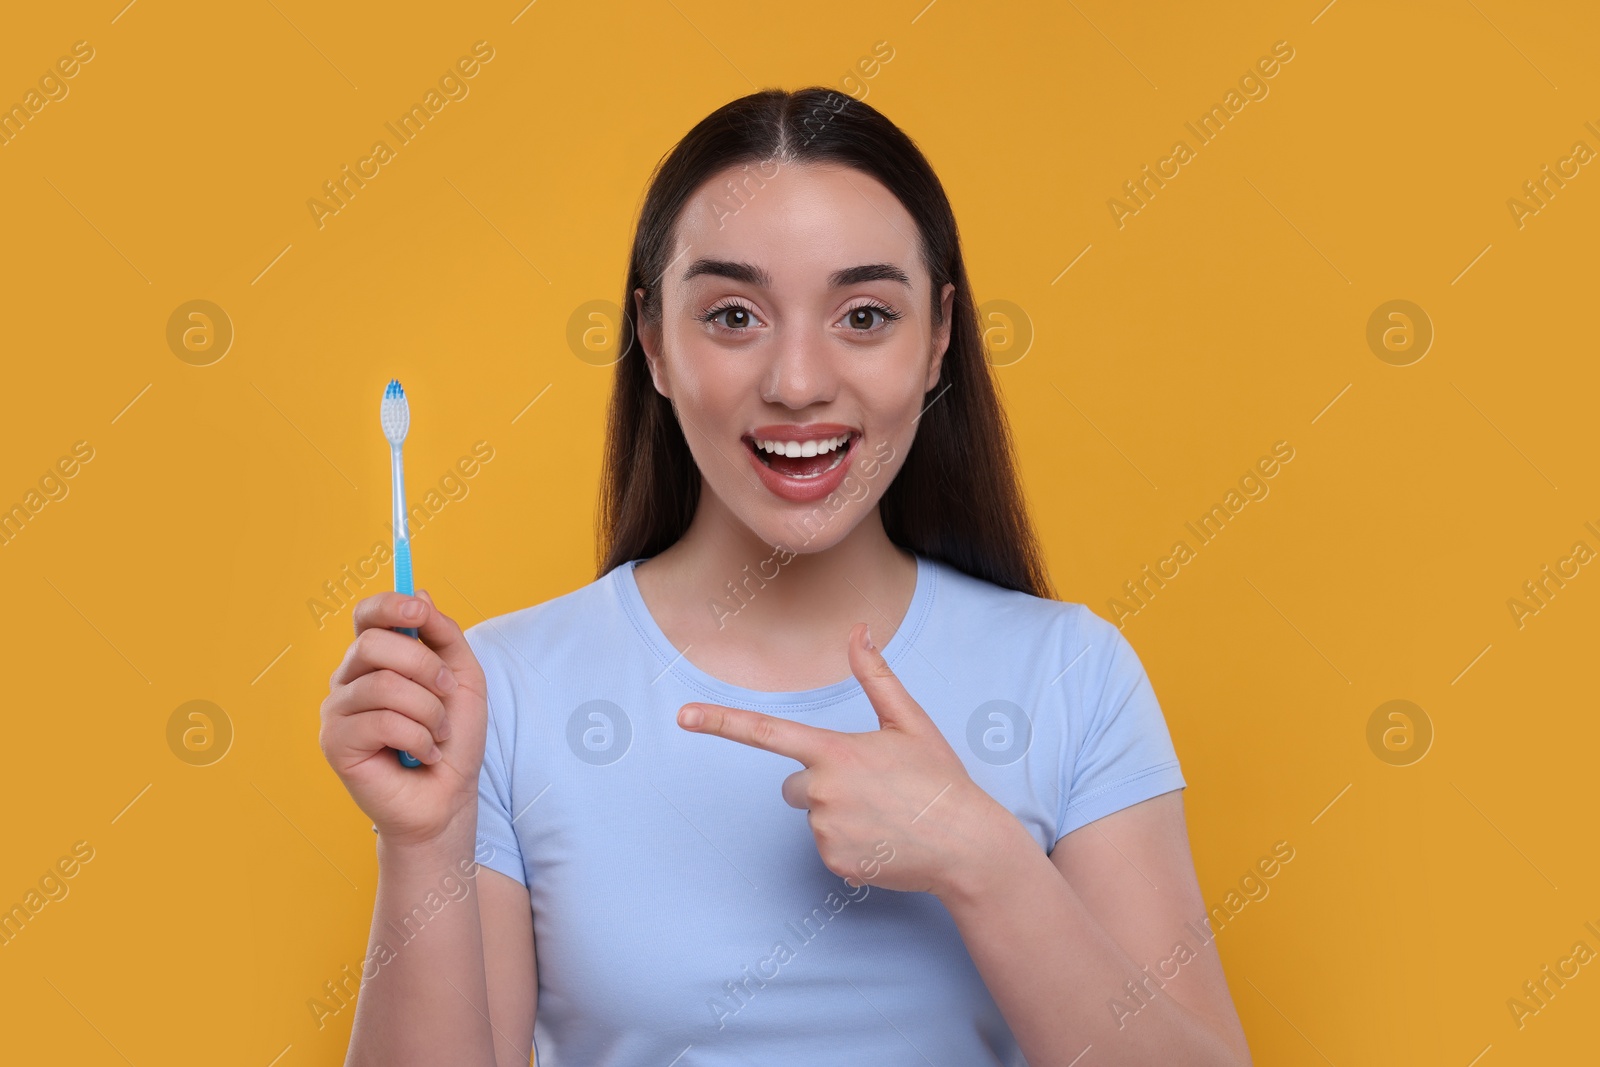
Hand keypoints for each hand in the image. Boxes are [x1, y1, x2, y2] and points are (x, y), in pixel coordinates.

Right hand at [320, 589, 487, 847]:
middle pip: (372, 644)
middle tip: (447, 694)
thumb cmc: (452, 739)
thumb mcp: (463, 678)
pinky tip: (423, 755)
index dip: (389, 606)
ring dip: (428, 711)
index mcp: (375, 660)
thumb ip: (444, 635)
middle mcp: (348, 680)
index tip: (419, 613)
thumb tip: (419, 594)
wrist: (448, 797)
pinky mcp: (336, 744)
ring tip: (437, 734)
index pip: (365, 616)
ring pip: (383, 685)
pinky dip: (418, 738)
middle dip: (425, 666)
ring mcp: (337, 712)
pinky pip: (381, 722)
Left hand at [676, 621, 1015, 897]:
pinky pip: (826, 846)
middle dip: (822, 783)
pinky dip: (850, 843)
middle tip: (873, 789)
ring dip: (840, 814)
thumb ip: (876, 676)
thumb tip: (859, 630)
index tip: (683, 716)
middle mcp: (822, 791)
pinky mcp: (833, 862)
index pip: (766, 733)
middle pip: (793, 784)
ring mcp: (825, 830)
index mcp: (835, 752)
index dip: (720, 721)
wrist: (965, 845)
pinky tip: (883, 839)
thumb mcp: (911, 722)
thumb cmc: (939, 779)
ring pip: (811, 815)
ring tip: (885, 816)